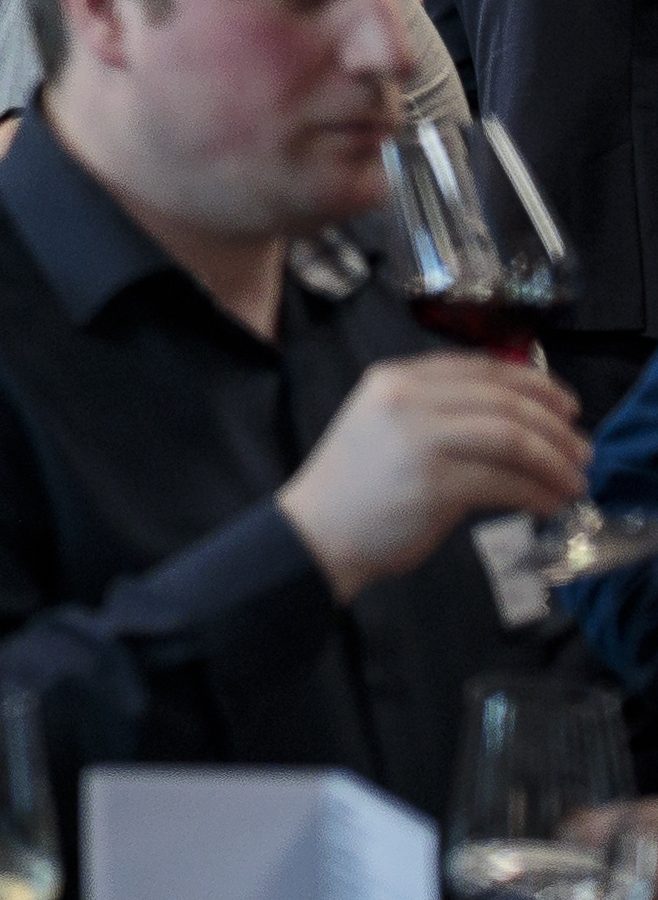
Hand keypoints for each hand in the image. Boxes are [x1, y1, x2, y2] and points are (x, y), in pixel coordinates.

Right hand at [279, 352, 593, 593]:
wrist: (316, 531)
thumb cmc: (357, 483)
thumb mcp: (388, 424)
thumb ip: (439, 410)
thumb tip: (520, 417)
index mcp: (395, 377)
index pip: (482, 368)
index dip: (536, 384)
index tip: (568, 407)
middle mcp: (406, 398)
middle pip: (505, 402)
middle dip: (556, 428)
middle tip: (583, 452)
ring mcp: (419, 439)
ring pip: (513, 439)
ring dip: (555, 462)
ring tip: (574, 482)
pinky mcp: (434, 484)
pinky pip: (507, 483)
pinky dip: (538, 495)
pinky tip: (549, 506)